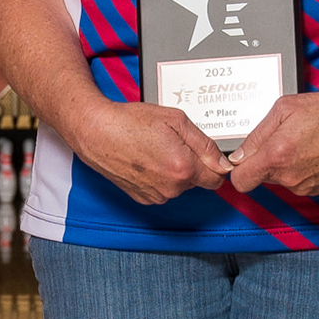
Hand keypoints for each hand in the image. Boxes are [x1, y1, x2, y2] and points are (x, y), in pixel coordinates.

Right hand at [69, 99, 228, 204]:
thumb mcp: (176, 120)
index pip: (217, 178)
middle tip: (172, 143)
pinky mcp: (142, 198)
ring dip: (174, 171)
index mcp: (184, 168)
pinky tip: (145, 160)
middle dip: (191, 164)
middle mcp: (171, 187)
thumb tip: (223, 163)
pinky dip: (159, 178)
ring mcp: (156, 195)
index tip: (204, 153)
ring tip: (154, 149)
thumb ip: (205, 144)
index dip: (214, 164)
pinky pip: (162, 190)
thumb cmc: (131, 121)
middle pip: (197, 181)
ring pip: (178, 186)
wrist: (96, 131)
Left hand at [225, 88, 318, 197]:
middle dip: (263, 161)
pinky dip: (298, 169)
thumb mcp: (284, 108)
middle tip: (278, 139)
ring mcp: (305, 185)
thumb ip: (257, 134)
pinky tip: (311, 151)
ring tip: (300, 141)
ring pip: (279, 179)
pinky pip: (296, 181)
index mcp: (277, 156)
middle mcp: (289, 176)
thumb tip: (240, 154)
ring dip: (282, 164)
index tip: (242, 159)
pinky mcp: (318, 188)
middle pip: (260, 177)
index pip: (241, 181)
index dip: (238, 169)